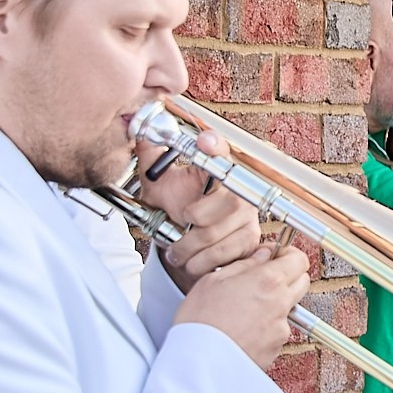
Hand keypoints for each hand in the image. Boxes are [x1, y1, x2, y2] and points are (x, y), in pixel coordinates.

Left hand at [145, 132, 263, 290]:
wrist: (185, 245)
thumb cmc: (174, 210)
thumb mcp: (157, 184)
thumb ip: (150, 156)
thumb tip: (142, 131)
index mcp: (214, 168)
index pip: (220, 150)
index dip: (215, 146)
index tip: (205, 141)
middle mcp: (238, 188)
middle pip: (224, 202)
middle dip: (194, 221)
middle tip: (179, 226)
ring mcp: (247, 214)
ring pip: (218, 232)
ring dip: (190, 248)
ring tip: (178, 252)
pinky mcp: (250, 238)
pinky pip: (225, 251)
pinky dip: (202, 261)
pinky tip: (194, 261)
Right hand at [173, 243, 309, 371]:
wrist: (199, 363)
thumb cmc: (200, 322)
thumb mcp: (213, 280)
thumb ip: (244, 264)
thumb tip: (262, 255)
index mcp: (268, 282)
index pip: (299, 259)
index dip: (289, 255)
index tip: (277, 256)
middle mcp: (280, 304)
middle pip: (302, 282)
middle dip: (288, 276)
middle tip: (263, 278)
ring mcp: (281, 328)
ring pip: (288, 307)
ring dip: (275, 303)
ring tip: (245, 308)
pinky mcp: (276, 348)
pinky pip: (278, 330)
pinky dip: (266, 326)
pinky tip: (243, 328)